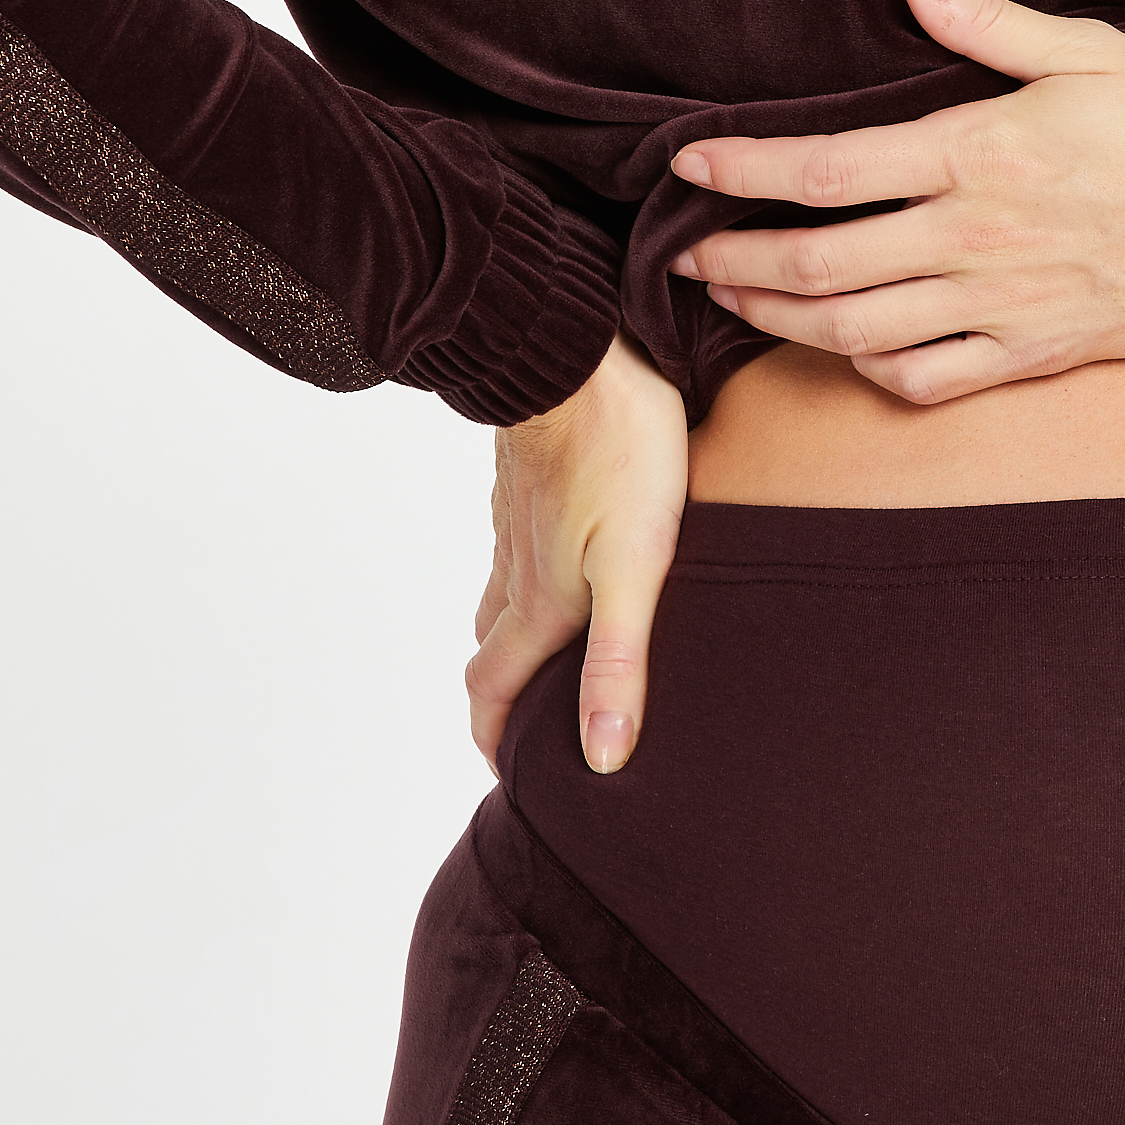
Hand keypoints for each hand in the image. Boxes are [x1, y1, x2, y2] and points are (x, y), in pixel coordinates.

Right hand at [464, 328, 687, 775]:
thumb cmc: (617, 451)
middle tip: (524, 728)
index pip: (495, 691)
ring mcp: (517, 517)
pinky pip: (515, 542)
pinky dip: (524, 573)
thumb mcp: (634, 567)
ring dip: (510, 634)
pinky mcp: (529, 476)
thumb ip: (618, 662)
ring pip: (499, 592)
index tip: (510, 777)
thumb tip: (603, 758)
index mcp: (542, 600)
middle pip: (490, 648)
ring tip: (542, 655)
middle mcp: (518, 566)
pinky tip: (558, 556)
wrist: (575, 347)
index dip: (495, 742)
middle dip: (499, 697)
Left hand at [664, 0, 1124, 403]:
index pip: (830, 169)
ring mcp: (1004, 307)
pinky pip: (925, 378)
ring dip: (777, 320)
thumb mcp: (1093, 51)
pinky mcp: (1034, 353)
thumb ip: (986, 23)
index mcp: (984, 154)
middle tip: (687, 250)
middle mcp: (978, 241)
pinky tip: (844, 345)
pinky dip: (867, 368)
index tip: (690, 165)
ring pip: (855, 331)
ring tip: (735, 299)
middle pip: (819, 266)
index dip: (745, 171)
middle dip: (734, 261)